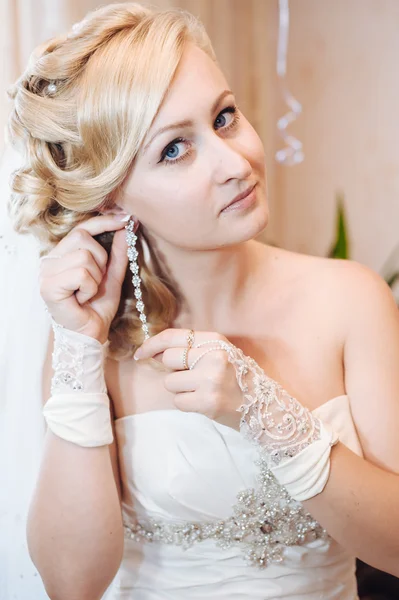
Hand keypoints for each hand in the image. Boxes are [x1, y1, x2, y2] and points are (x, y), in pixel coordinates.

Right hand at [39, 213, 131, 342]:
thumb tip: (127, 227)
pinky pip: (81, 273)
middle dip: (100, 259)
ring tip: (88, 293)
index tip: (125, 219)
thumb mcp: (112, 275)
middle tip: (97, 280)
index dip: (103, 221)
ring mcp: (46, 272)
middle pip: (83, 238)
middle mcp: (49, 260)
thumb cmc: (97, 306)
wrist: (92, 333)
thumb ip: (118, 252)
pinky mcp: (47, 286)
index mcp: (62, 254)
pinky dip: (89, 288)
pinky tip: (82, 299)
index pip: (81, 228)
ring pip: (84, 256)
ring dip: (95, 277)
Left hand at [134, 328, 243, 428]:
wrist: (262, 405)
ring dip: (180, 389)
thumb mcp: (220, 353)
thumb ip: (192, 349)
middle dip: (173, 370)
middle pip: (168, 359)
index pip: (173, 336)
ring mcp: (211, 379)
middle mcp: (213, 356)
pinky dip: (187, 403)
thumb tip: (155, 352)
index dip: (152, 344)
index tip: (140, 353)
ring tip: (201, 390)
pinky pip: (178, 401)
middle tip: (192, 377)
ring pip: (170, 382)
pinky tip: (203, 402)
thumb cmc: (236, 377)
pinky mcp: (208, 402)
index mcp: (215, 340)